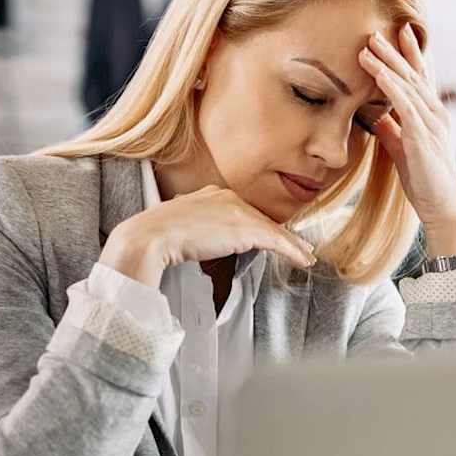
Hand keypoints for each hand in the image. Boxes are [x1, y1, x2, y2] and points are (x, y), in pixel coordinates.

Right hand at [100, 186, 316, 288]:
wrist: (149, 237)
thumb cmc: (157, 237)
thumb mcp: (182, 227)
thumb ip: (200, 230)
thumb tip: (208, 243)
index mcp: (213, 194)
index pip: (244, 213)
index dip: (261, 227)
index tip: (273, 237)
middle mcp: (228, 197)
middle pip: (262, 220)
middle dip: (282, 236)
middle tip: (299, 249)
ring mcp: (237, 211)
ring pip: (272, 230)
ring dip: (293, 246)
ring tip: (305, 258)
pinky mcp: (244, 228)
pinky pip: (275, 241)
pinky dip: (292, 251)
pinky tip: (302, 260)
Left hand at [359, 24, 455, 256]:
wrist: (442, 210)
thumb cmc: (425, 183)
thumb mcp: (403, 151)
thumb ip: (392, 131)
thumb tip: (376, 116)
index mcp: (432, 117)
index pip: (420, 79)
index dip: (410, 55)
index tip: (400, 32)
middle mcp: (436, 115)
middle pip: (413, 76)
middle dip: (395, 51)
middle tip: (377, 29)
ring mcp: (431, 125)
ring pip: (408, 85)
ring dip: (388, 63)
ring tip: (369, 44)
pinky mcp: (423, 137)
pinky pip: (406, 105)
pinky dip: (391, 86)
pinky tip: (379, 72)